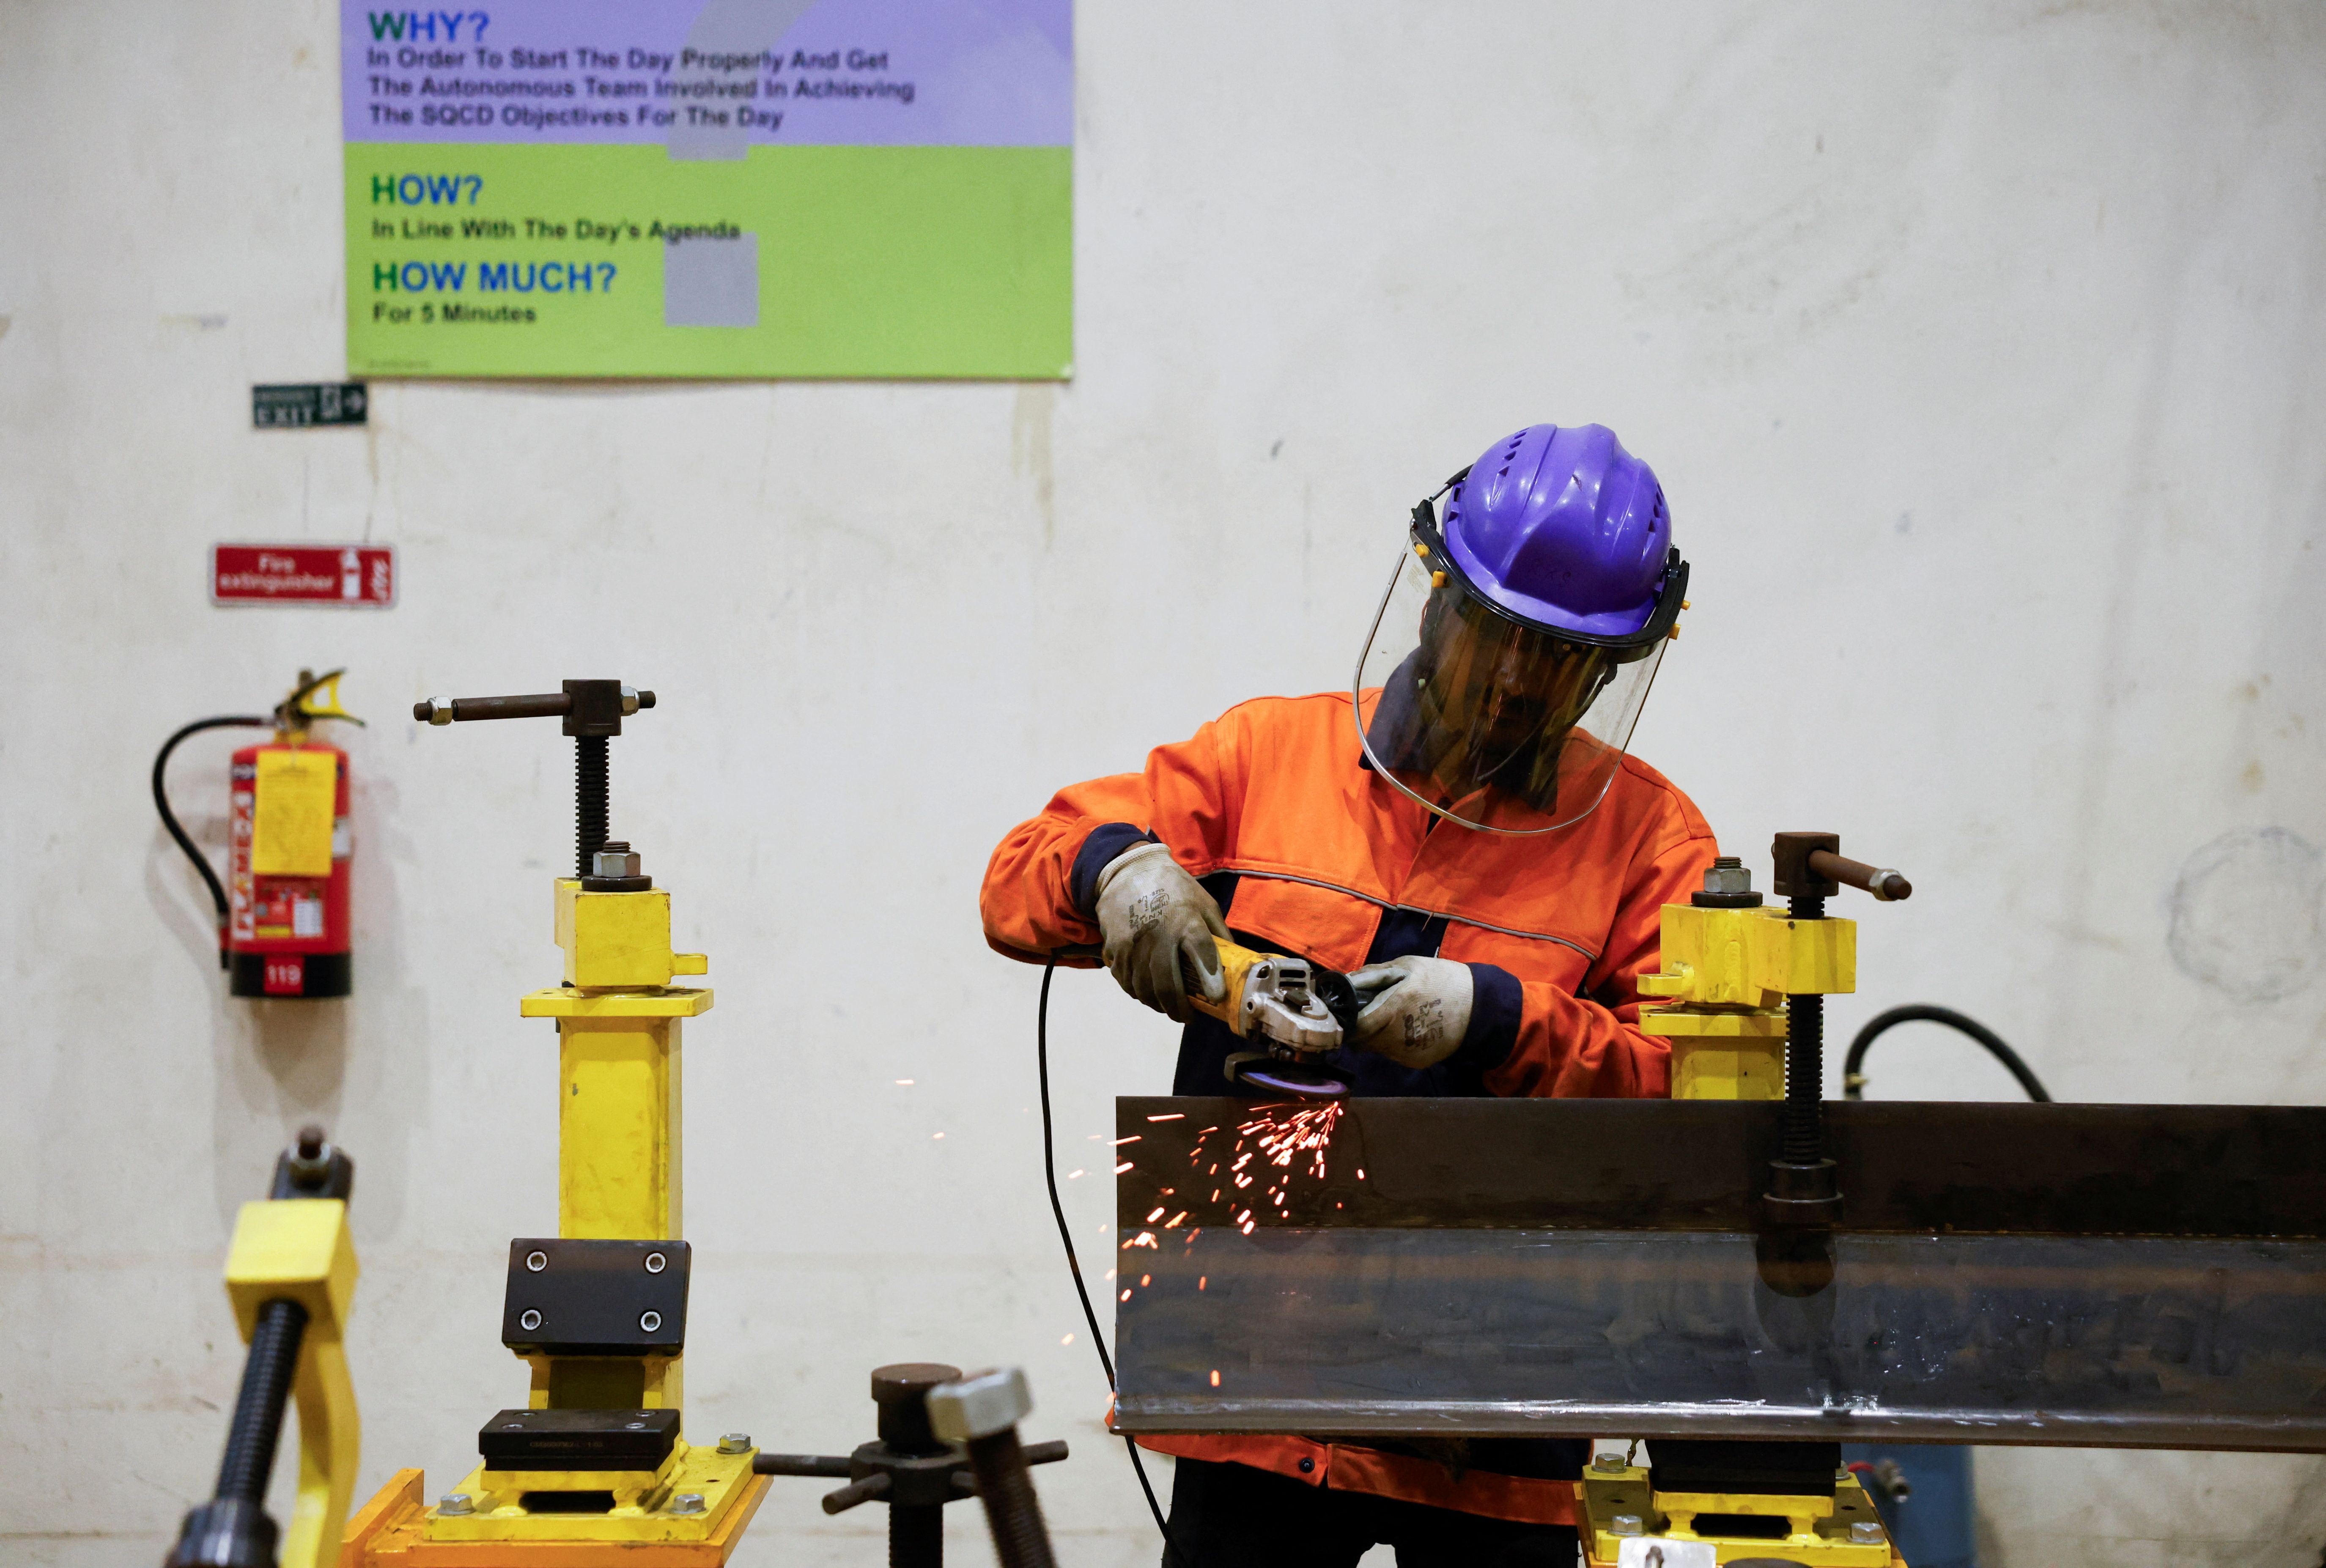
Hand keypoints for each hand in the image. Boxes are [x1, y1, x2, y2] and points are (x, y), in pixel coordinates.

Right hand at [1094, 842, 1228, 1022]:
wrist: (1127, 870)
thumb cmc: (1173, 888)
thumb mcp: (1203, 902)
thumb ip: (1218, 931)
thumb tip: (1234, 961)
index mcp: (1185, 920)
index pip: (1200, 951)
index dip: (1209, 978)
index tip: (1215, 998)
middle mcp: (1157, 933)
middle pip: (1166, 983)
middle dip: (1178, 1008)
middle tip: (1186, 1017)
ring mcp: (1132, 942)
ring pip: (1143, 988)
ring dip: (1156, 1004)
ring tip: (1167, 1007)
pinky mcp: (1114, 947)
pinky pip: (1125, 980)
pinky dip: (1136, 991)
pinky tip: (1146, 992)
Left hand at [1348, 955, 1472, 1067]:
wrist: (1479, 1006)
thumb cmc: (1441, 979)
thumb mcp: (1408, 965)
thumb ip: (1374, 974)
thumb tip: (1346, 982)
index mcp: (1397, 1004)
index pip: (1358, 1024)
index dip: (1349, 1020)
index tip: (1348, 1012)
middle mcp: (1400, 1033)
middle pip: (1364, 1040)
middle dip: (1361, 1028)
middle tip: (1369, 1014)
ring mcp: (1409, 1051)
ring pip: (1377, 1048)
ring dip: (1376, 1036)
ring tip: (1392, 1019)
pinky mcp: (1417, 1061)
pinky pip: (1393, 1054)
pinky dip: (1393, 1044)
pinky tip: (1407, 1029)